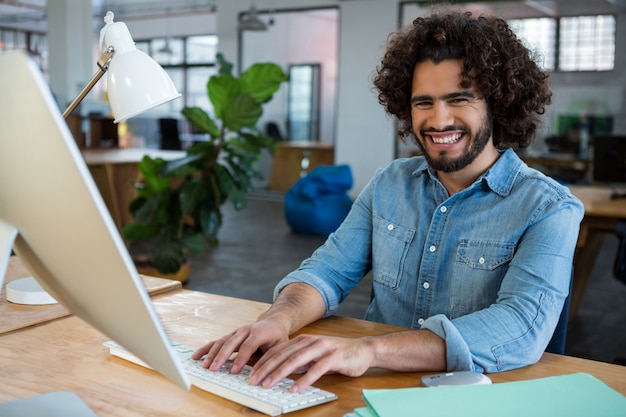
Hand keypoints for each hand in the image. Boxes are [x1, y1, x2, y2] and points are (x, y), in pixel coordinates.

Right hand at [192, 319, 288, 373]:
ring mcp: (236, 332)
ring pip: (221, 342)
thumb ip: (272, 357)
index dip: (240, 359)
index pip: (248, 346)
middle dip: (221, 357)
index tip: (233, 371)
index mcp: (258, 332)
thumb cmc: (277, 336)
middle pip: (231, 343)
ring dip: (211, 354)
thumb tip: (266, 373)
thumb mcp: (280, 345)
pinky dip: (206, 349)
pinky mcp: (230, 335)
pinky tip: (196, 356)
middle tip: (214, 369)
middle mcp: (245, 330)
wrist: (273, 321)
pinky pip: (216, 342)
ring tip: (204, 366)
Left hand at [249, 334, 373, 392]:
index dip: (263, 362)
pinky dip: (303, 380)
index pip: (278, 351)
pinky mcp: (334, 357)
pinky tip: (294, 388)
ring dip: (280, 373)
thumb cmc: (337, 355)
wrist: (364, 350)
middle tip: (254, 381)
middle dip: (266, 369)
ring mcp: (322, 348)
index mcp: (303, 340)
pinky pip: (316, 369)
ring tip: (268, 385)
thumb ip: (299, 361)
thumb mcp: (314, 356)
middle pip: (283, 355)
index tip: (251, 374)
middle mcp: (310, 341)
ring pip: (296, 360)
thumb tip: (279, 372)